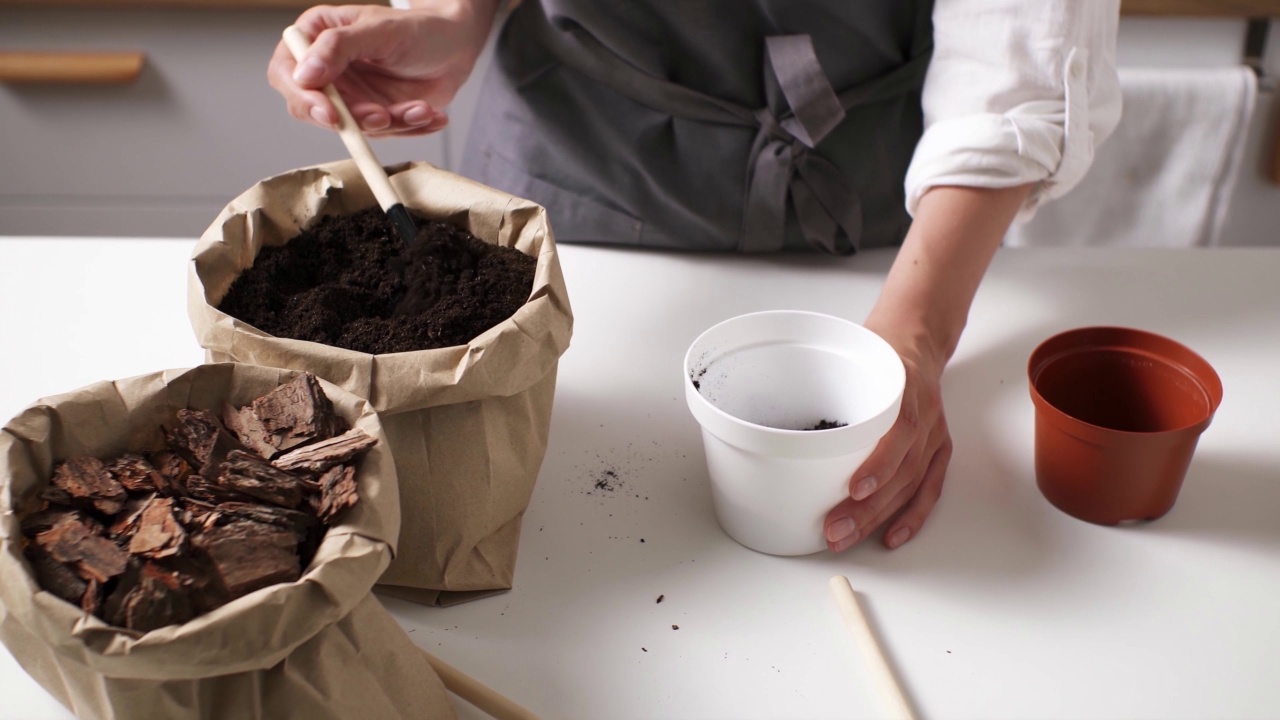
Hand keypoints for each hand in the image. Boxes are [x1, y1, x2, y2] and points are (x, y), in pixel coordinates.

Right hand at [267, 2, 498, 136]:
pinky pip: (383, 134)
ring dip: (391, 123)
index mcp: (317, 37)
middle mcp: (328, 69)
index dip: (303, 98)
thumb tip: (303, 74)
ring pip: (353, 128)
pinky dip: (408, 128)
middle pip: (315, 110)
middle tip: (383, 116)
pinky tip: (430, 114)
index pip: (286, 73)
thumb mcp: (378, 29)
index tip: (330, 113)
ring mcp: (351, 94)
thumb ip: (338, 47)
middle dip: (353, 120)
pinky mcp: (375, 113)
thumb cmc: (419, 27)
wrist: (457, 46)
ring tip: (420, 108)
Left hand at [817, 183, 1031, 552]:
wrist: (917, 337)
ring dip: (878, 518)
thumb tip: (764, 412)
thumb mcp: (846, 351)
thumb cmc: (878, 347)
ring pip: (910, 486)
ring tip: (846, 537)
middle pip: (900, 470)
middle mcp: (923, 415)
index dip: (879, 464)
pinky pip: (927, 489)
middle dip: (866, 507)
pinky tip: (889, 537)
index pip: (899, 430)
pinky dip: (910, 517)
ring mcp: (932, 436)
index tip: (852, 489)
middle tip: (833, 529)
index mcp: (903, 387)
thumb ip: (821, 377)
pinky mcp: (935, 450)